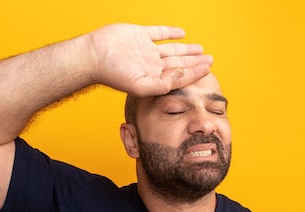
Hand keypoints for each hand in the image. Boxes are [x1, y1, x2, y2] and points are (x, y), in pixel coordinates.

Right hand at [87, 23, 212, 96]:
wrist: (94, 55)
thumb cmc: (113, 74)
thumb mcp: (140, 86)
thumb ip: (163, 84)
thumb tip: (181, 76)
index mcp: (153, 78)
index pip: (179, 76)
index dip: (194, 73)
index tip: (208, 69)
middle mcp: (151, 65)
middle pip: (178, 63)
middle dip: (195, 62)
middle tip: (210, 60)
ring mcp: (145, 50)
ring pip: (172, 49)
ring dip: (186, 50)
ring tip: (201, 50)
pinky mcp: (139, 35)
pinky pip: (158, 33)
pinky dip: (170, 33)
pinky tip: (182, 33)